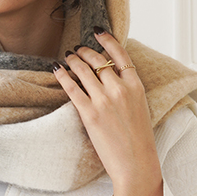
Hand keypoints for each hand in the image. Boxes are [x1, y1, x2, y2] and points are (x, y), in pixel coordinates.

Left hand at [53, 29, 163, 195]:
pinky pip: (72, 88)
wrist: (136, 163)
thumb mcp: (140, 107)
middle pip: (98, 60)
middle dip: (85, 52)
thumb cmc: (138, 140)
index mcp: (136, 86)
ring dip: (72, 60)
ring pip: (83, 70)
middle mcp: (120, 89)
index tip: (97, 32)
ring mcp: (104, 100)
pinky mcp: (89, 113)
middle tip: (76, 50)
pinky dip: (62, 76)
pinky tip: (56, 69)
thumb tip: (111, 77)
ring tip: (66, 57)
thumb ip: (128, 90)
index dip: (107, 40)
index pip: (120, 54)